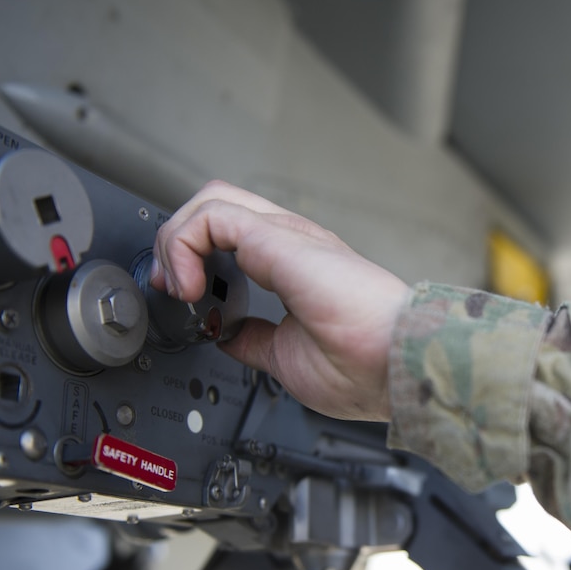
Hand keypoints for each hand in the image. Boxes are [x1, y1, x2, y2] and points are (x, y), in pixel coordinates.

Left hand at [151, 180, 409, 420]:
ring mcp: (289, 236)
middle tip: (171, 288)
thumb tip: (225, 335)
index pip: (235, 236)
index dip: (196, 260)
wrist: (399, 365)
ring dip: (175, 241)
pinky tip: (189, 286)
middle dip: (177, 244)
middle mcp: (294, 244)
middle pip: (219, 208)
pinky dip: (183, 244)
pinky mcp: (280, 238)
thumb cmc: (367, 368)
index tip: (185, 303)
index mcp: (299, 268)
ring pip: (211, 201)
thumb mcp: (286, 359)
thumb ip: (253, 340)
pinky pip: (212, 216)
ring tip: (177, 285)